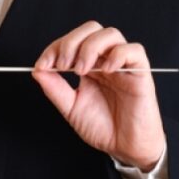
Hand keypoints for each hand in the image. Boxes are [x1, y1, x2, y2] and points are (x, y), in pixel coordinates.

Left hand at [32, 21, 165, 170]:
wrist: (126, 148)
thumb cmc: (104, 128)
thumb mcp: (71, 108)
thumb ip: (54, 88)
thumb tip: (37, 70)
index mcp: (90, 65)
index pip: (72, 41)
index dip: (55, 47)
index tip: (42, 64)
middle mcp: (106, 60)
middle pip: (90, 29)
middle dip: (71, 43)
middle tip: (63, 65)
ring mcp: (124, 64)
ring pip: (110, 34)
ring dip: (90, 47)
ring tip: (82, 70)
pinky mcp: (141, 73)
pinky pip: (134, 50)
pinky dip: (117, 55)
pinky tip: (106, 71)